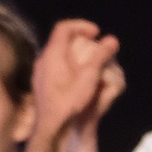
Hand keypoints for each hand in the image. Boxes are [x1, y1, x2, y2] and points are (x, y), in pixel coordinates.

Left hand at [32, 19, 119, 144]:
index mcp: (52, 53)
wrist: (51, 126)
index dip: (81, 25)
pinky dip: (67, 64)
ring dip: (74, 52)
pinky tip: (78, 76)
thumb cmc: (70, 101)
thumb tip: (112, 40)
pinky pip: (54, 66)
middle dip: (80, 39)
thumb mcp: (89, 76)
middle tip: (94, 44)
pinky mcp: (40, 84)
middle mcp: (42, 60)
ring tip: (89, 60)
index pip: (64, 27)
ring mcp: (39, 72)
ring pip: (56, 53)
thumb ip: (100, 56)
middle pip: (60, 39)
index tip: (96, 33)